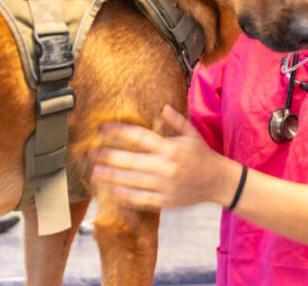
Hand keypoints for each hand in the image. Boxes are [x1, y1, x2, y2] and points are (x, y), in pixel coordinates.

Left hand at [91, 105, 239, 210]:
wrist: (218, 181)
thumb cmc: (203, 155)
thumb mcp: (192, 135)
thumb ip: (177, 121)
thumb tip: (162, 107)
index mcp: (171, 148)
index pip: (140, 137)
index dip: (120, 132)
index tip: (103, 129)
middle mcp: (166, 166)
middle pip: (131, 160)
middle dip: (108, 156)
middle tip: (90, 153)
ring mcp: (165, 185)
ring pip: (132, 180)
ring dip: (111, 176)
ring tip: (95, 172)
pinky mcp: (166, 201)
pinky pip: (141, 199)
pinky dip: (126, 196)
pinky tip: (113, 191)